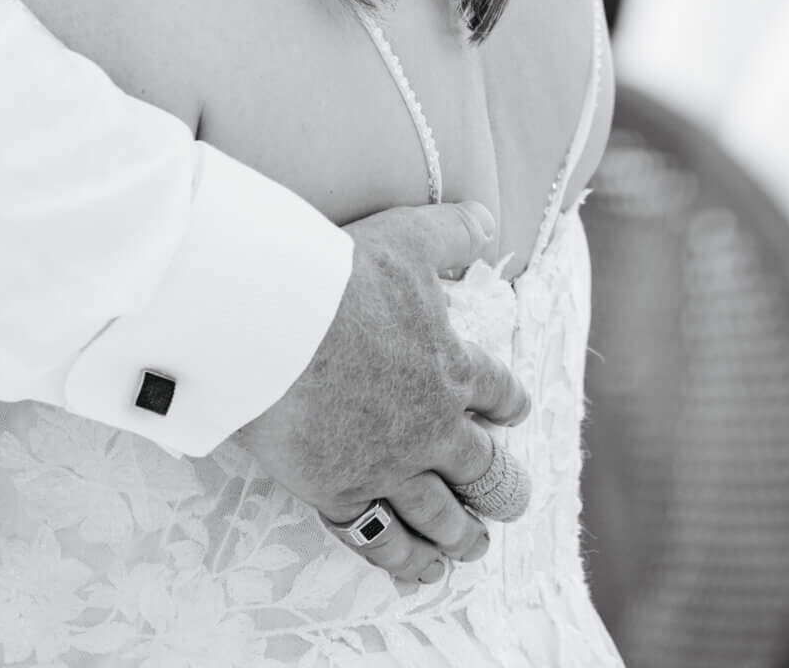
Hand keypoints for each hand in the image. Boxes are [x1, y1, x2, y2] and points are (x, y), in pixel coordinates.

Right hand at [237, 199, 528, 586]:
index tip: (512, 413)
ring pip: (441, 516)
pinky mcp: (343, 493)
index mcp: (451, 367)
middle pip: (482, 470)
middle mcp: (432, 427)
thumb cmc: (339, 278)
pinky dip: (404, 560)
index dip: (508, 403)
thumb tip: (484, 218)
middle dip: (499, 487)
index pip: (497, 392)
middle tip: (509, 499)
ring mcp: (390, 467)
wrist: (276, 325)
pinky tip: (417, 571)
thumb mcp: (405, 240)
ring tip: (472, 546)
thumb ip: (449, 232)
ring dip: (462, 534)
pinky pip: (382, 539)